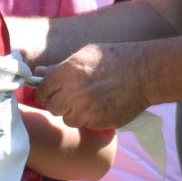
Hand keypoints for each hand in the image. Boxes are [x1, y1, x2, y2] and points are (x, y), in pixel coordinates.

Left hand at [32, 43, 148, 131]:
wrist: (143, 73)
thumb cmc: (114, 59)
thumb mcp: (85, 55)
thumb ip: (59, 66)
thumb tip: (39, 73)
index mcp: (67, 73)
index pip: (42, 91)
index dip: (45, 92)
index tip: (51, 91)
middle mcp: (73, 93)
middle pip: (52, 108)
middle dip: (58, 103)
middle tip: (69, 97)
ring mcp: (86, 110)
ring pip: (67, 119)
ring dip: (73, 113)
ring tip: (86, 102)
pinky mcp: (99, 122)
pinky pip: (85, 125)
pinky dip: (88, 119)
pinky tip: (98, 107)